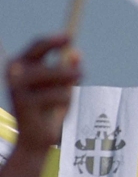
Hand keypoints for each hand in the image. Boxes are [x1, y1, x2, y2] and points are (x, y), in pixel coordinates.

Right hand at [7, 35, 80, 151]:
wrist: (35, 140)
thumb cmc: (49, 110)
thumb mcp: (62, 87)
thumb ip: (69, 70)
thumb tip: (77, 53)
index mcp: (21, 65)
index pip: (37, 45)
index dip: (54, 40)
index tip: (71, 37)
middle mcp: (15, 73)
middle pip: (45, 60)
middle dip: (66, 66)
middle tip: (82, 73)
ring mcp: (17, 87)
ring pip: (54, 76)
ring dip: (67, 85)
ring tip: (67, 97)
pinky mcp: (24, 103)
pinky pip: (58, 95)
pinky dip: (65, 101)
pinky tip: (59, 111)